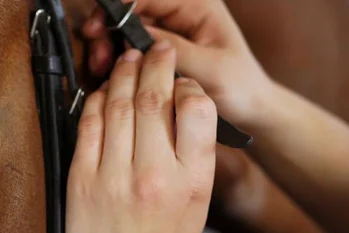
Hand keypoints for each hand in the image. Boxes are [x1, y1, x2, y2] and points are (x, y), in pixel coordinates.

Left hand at [66, 42, 216, 232]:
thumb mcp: (198, 203)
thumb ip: (194, 155)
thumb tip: (184, 107)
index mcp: (192, 181)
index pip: (197, 110)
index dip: (188, 84)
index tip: (182, 80)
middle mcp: (155, 175)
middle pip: (155, 99)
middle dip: (156, 65)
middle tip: (157, 52)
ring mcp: (115, 177)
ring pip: (119, 106)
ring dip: (124, 75)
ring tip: (129, 60)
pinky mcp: (83, 181)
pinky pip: (88, 126)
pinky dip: (96, 101)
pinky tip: (104, 91)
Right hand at [83, 0, 272, 131]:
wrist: (249, 108)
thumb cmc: (240, 86)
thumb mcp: (210, 69)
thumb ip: (175, 51)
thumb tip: (138, 39)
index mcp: (197, 4)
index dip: (119, 7)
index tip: (99, 26)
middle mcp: (180, 11)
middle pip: (132, 7)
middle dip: (109, 28)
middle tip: (99, 55)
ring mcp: (170, 29)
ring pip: (126, 26)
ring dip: (109, 44)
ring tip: (102, 68)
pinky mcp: (162, 49)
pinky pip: (131, 45)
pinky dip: (117, 57)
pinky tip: (111, 74)